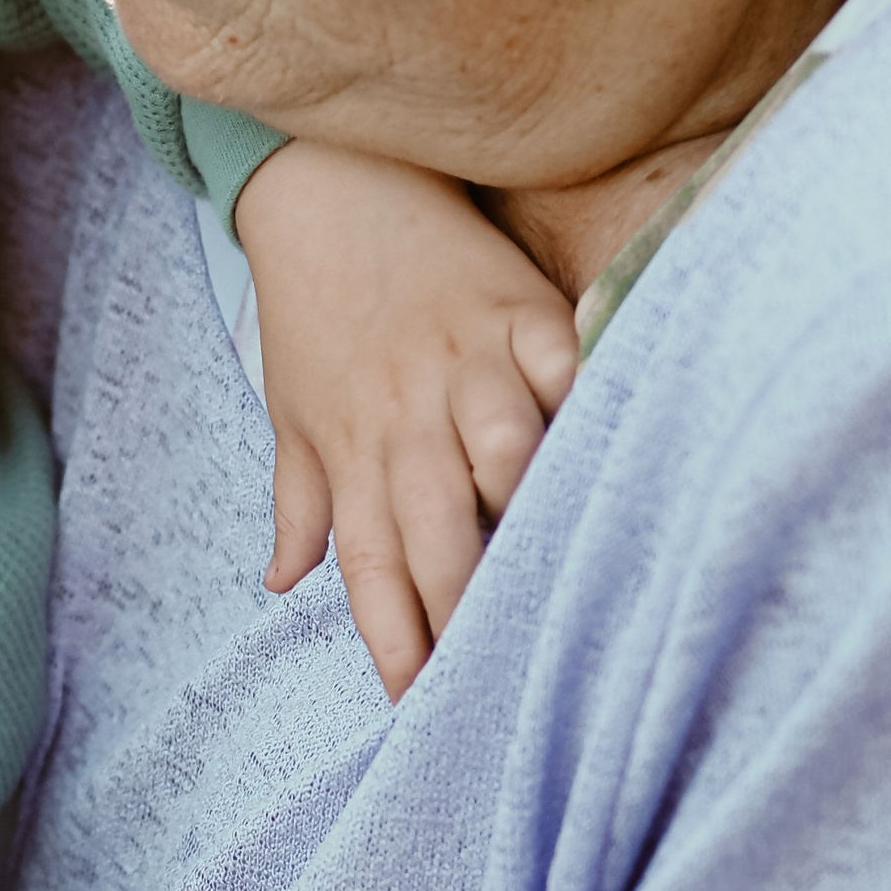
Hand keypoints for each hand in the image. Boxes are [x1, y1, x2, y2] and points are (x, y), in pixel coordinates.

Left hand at [233, 147, 577, 697]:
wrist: (327, 186)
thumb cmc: (314, 313)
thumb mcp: (292, 411)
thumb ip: (300, 502)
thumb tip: (281, 581)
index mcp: (353, 451)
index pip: (372, 568)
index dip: (397, 640)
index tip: (422, 704)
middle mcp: (407, 415)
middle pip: (440, 530)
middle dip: (468, 607)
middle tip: (501, 676)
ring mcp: (466, 361)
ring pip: (501, 448)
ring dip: (526, 506)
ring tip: (557, 573)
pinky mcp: (518, 308)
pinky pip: (558, 360)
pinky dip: (582, 397)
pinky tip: (608, 442)